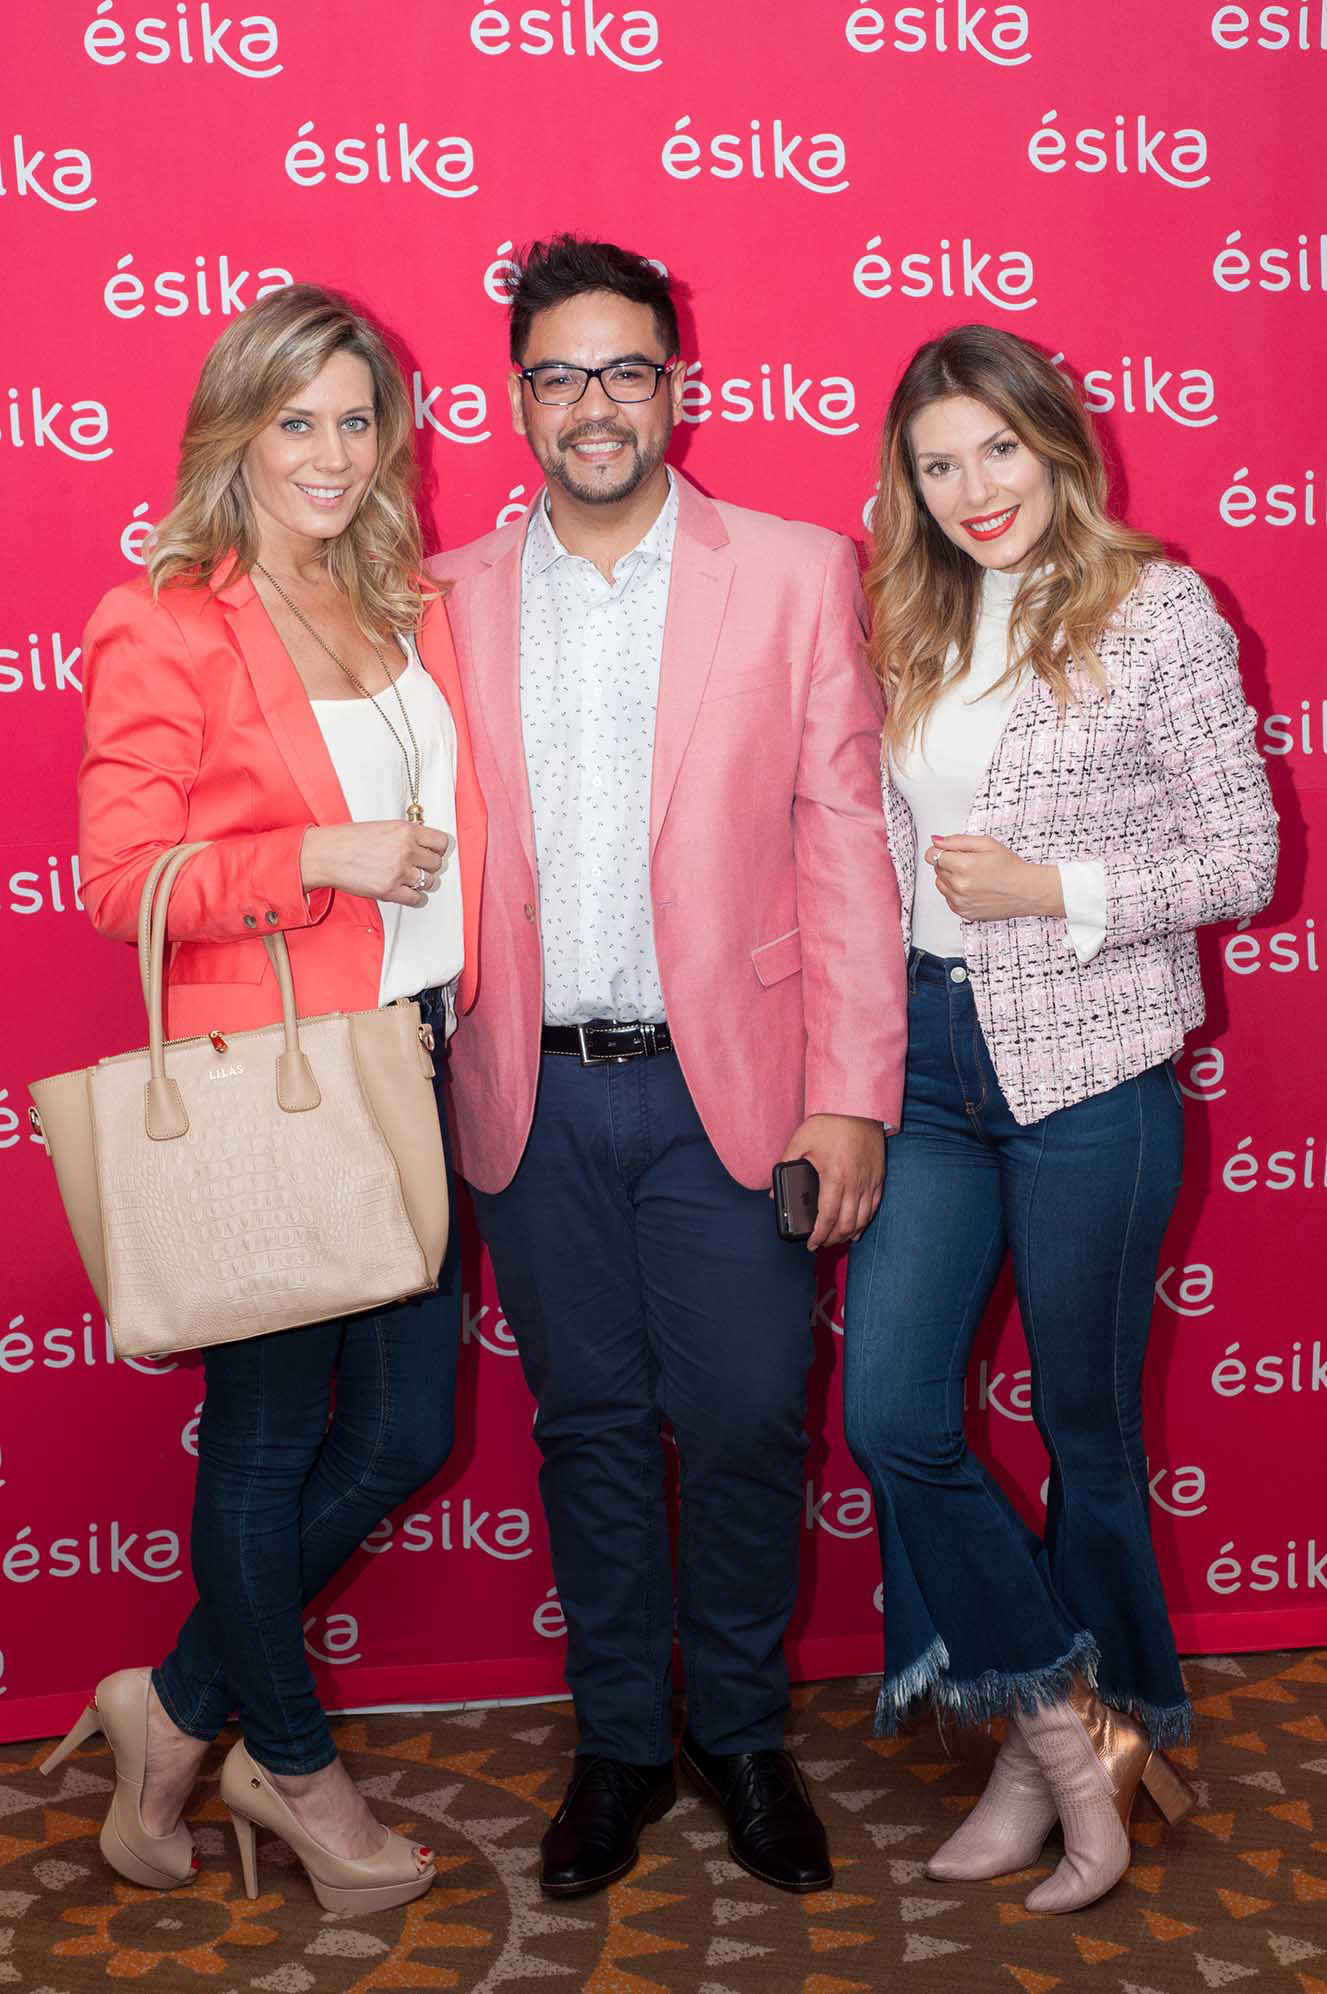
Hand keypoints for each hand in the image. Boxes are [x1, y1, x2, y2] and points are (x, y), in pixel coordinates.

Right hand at [300, 821, 451, 907]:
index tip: (432, 852)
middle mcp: (406, 850)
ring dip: (422, 882)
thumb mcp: (383, 827)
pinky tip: (407, 892)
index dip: (437, 849)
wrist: (326, 854)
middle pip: (436, 863)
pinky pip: (417, 899)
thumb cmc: (348, 840)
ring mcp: (399, 871)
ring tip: (410, 879)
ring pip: (429, 881)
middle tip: (418, 866)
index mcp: (405, 830)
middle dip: (428, 866)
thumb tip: (423, 846)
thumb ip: (405, 836)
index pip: (441, 842)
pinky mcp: (390, 890)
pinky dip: (415, 898)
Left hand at [776, 1113, 884, 1251]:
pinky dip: (864, 1222)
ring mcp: (869, 1182)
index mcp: (834, 1177)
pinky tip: (856, 1228)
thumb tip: (772, 1191)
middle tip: (821, 1244)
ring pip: (862, 1220)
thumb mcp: (800, 1140)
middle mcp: (855, 1184)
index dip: (819, 1236)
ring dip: (848, 1234)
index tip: (811, 1244)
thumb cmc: (830, 1123)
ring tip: (836, 1239)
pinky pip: (874, 1208)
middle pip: (846, 1225)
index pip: (828, 1218)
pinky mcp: (878, 1178)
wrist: (860, 1107)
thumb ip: (785, 1165)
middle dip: (832, 1240)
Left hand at [924, 833, 1063, 922]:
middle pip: (937, 869)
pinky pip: (949, 899)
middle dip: (949, 863)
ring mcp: (961, 901)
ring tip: (972, 875)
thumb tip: (936, 841)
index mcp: (963, 866)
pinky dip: (956, 893)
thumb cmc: (1010, 868)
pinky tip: (973, 888)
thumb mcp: (986, 844)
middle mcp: (959, 886)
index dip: (941, 851)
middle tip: (971, 863)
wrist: (1026, 891)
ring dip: (951, 878)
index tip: (950, 851)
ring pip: (941, 885)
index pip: (931, 856)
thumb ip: (957, 841)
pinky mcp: (964, 913)